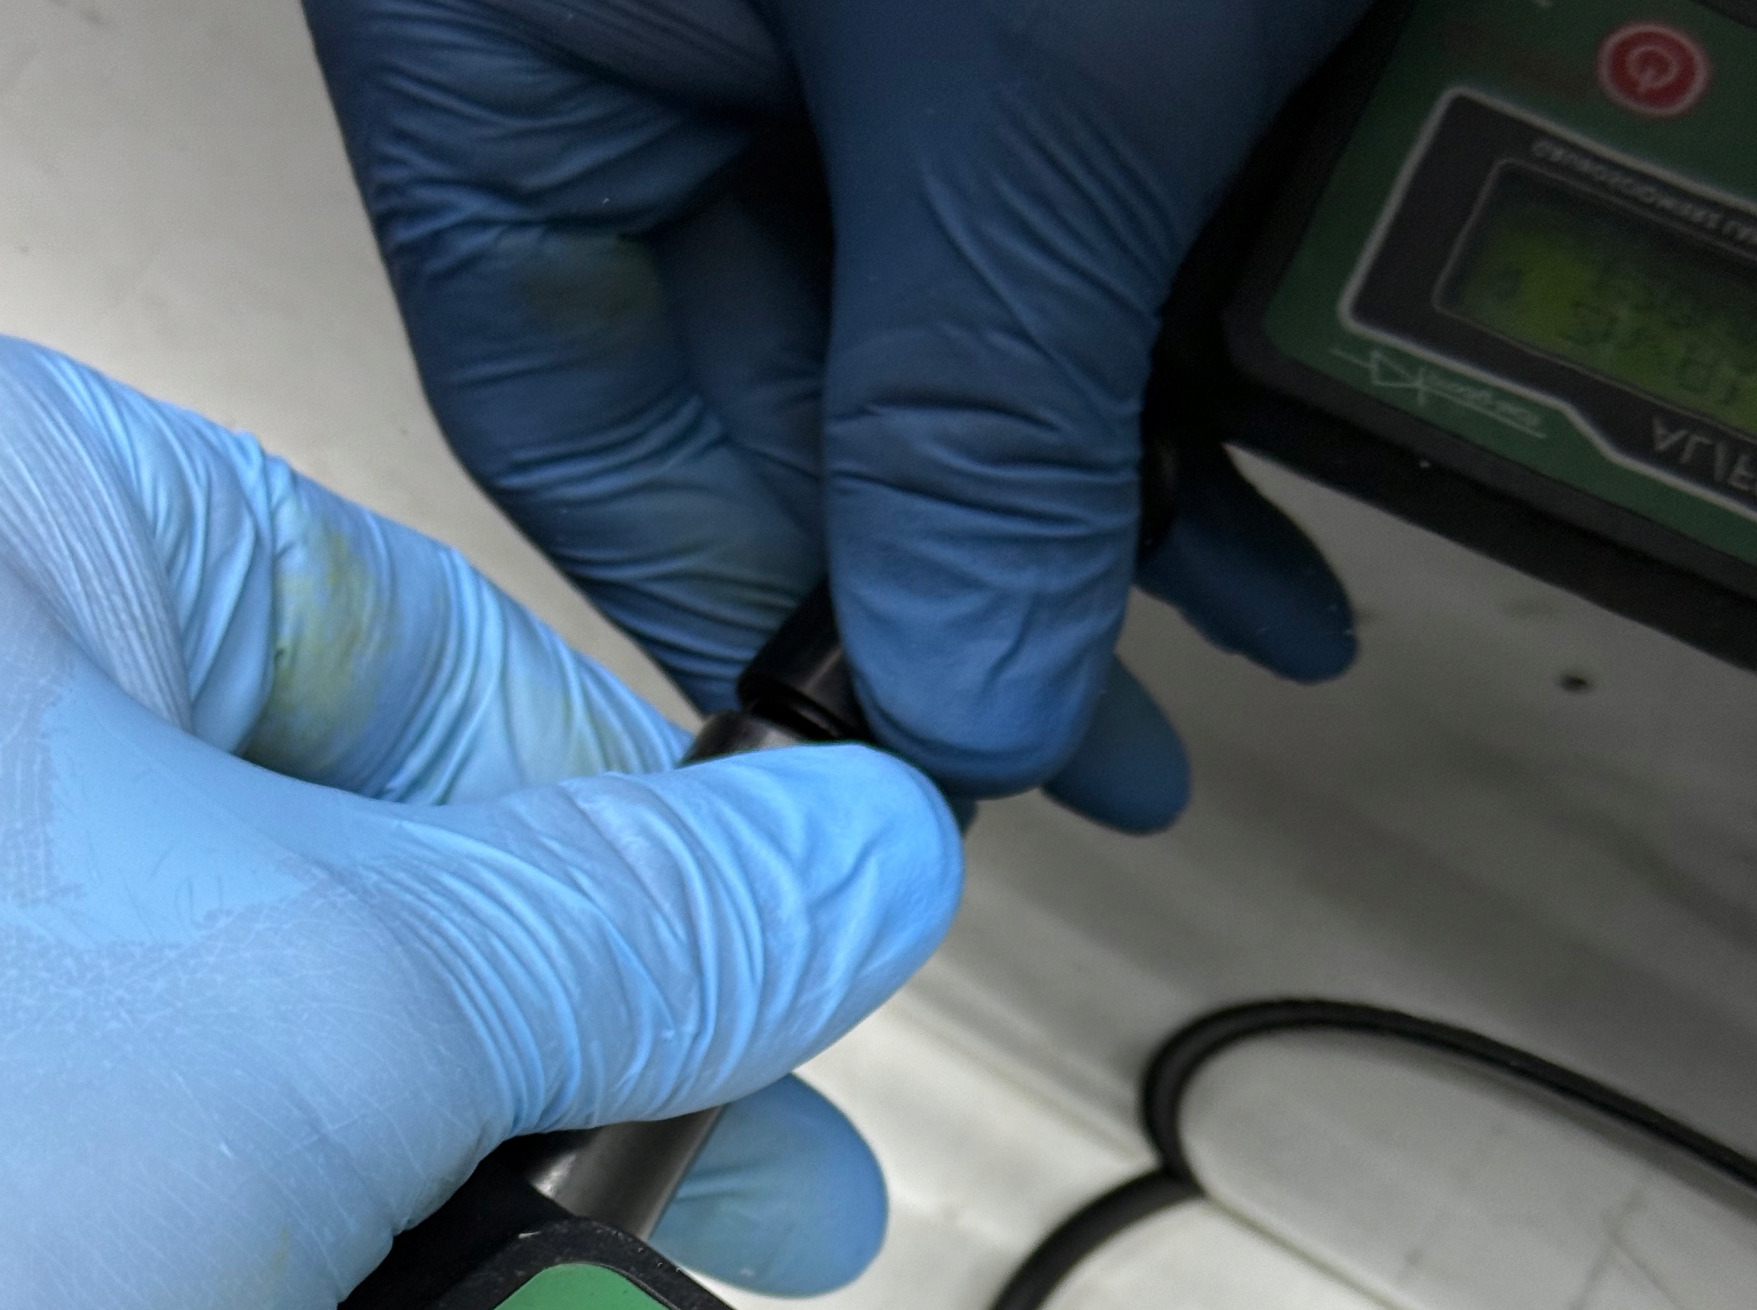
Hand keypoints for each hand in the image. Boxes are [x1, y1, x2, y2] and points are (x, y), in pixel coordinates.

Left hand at [0, 323, 957, 1309]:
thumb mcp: (323, 1023)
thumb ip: (630, 932)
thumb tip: (849, 868)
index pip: (442, 652)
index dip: (653, 851)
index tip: (778, 1008)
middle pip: (368, 866)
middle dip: (565, 1079)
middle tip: (714, 1201)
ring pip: (262, 1047)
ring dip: (428, 1206)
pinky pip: (147, 1169)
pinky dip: (268, 1277)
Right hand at [303, 0, 1364, 832]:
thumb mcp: (1021, 93)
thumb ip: (976, 416)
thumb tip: (965, 701)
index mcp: (500, 26)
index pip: (577, 425)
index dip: (757, 632)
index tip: (901, 784)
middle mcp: (611, 10)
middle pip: (761, 391)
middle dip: (977, 577)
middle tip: (1111, 740)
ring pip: (906, 305)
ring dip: (1090, 470)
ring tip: (1245, 604)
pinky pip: (1007, 188)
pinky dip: (1138, 316)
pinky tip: (1255, 427)